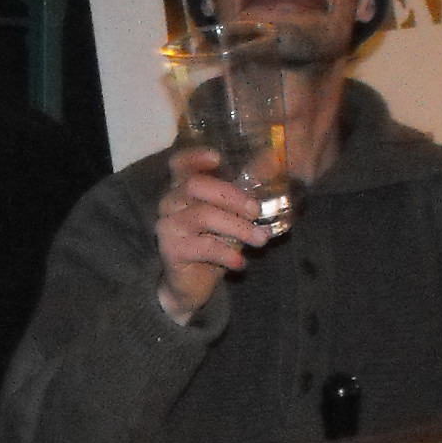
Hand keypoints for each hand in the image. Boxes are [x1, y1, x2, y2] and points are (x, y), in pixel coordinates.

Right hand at [156, 147, 269, 323]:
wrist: (190, 285)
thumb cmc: (212, 244)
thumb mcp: (229, 218)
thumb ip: (244, 198)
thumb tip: (274, 167)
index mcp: (182, 190)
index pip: (179, 164)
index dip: (195, 157)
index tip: (218, 157)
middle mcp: (169, 203)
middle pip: (195, 185)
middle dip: (232, 195)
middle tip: (257, 211)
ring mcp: (167, 226)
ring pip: (203, 215)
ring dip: (238, 227)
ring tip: (261, 239)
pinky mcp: (170, 250)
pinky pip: (203, 246)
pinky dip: (227, 254)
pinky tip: (241, 263)